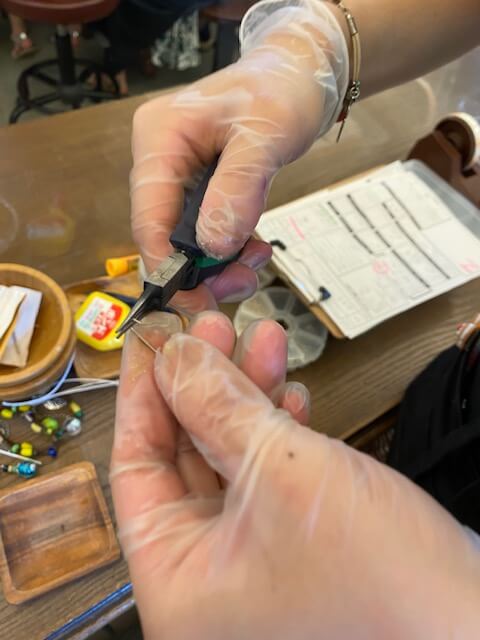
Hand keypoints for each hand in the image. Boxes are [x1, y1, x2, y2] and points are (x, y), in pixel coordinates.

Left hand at [112, 311, 479, 638]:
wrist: (470, 618)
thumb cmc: (381, 581)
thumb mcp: (280, 468)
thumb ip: (217, 407)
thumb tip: (177, 358)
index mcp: (178, 582)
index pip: (135, 468)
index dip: (144, 396)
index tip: (156, 345)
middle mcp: (207, 578)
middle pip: (185, 456)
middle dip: (205, 385)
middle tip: (213, 332)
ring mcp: (252, 559)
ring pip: (230, 456)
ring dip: (247, 395)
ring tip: (262, 341)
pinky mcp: (293, 541)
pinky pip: (267, 473)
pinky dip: (277, 427)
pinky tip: (292, 395)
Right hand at [130, 1, 347, 312]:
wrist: (302, 75)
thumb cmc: (282, 91)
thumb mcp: (263, 138)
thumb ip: (237, 190)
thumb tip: (213, 248)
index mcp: (159, 139)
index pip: (147, 213)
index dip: (165, 263)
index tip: (197, 298)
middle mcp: (161, 160)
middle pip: (163, 234)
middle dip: (201, 268)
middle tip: (243, 281)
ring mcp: (180, 177)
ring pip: (186, 241)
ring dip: (220, 263)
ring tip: (257, 259)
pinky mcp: (201, 190)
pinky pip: (206, 232)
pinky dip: (229, 249)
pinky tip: (255, 249)